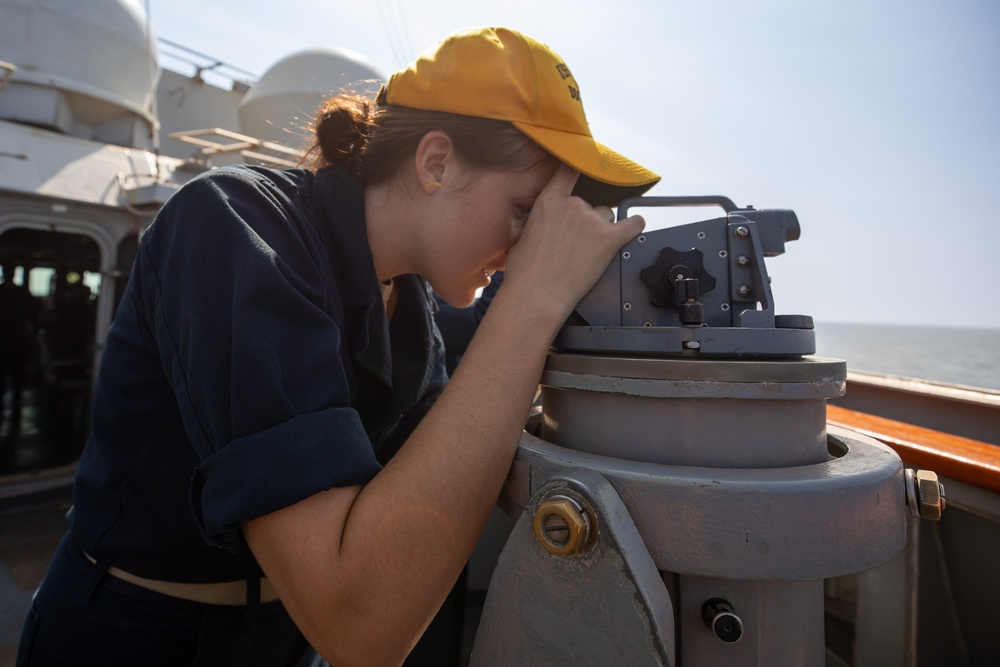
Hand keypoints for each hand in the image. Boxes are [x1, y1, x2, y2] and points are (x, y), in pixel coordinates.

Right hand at [503, 164, 644, 318]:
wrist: (537, 295)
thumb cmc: (525, 272)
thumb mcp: (522, 236)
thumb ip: (539, 222)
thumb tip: (543, 225)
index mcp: (549, 201)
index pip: (569, 171)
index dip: (578, 167)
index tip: (583, 165)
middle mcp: (573, 205)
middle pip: (588, 203)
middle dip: (584, 220)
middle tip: (574, 243)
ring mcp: (592, 222)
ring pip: (605, 217)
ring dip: (600, 229)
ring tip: (588, 250)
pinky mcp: (609, 240)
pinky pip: (631, 226)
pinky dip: (634, 226)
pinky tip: (636, 226)